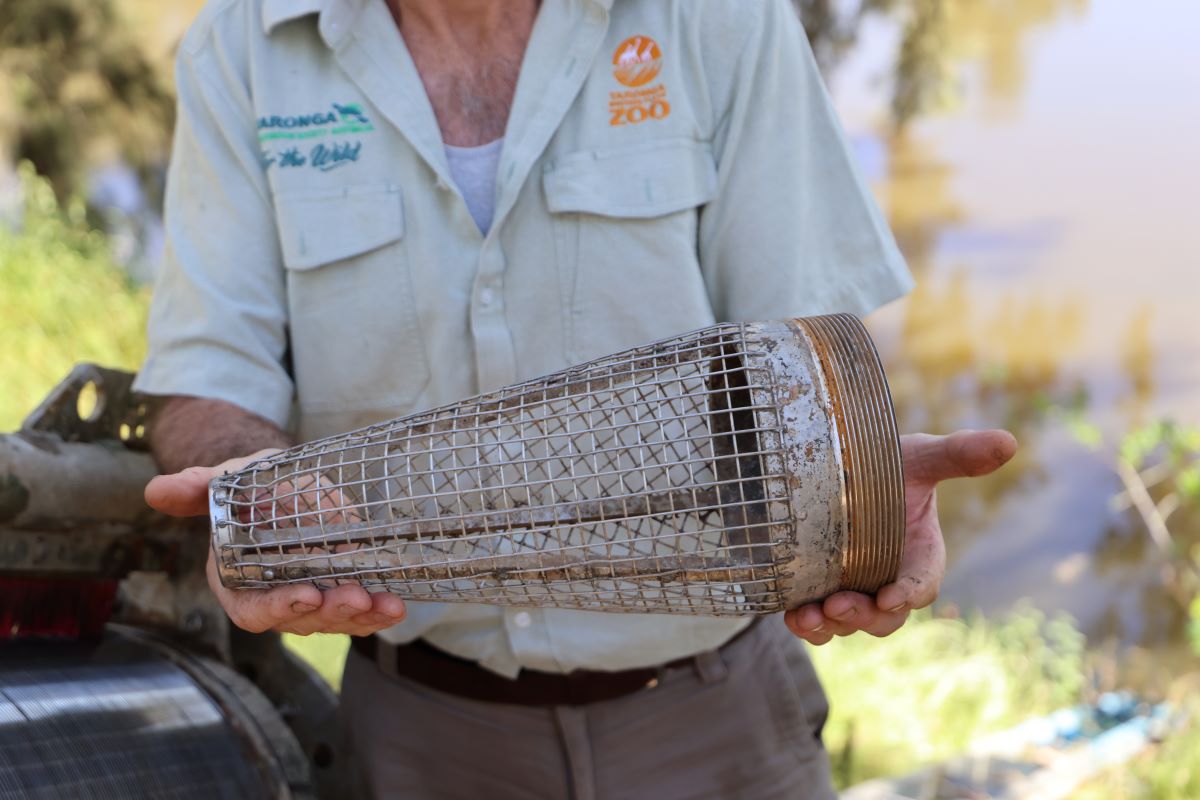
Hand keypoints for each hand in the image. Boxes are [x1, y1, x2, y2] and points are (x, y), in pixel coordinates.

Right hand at [145, 450, 406, 635]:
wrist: (286, 481)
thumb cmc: (250, 485)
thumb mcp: (226, 479)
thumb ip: (197, 488)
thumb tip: (156, 491)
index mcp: (236, 580)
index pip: (251, 610)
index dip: (277, 608)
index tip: (305, 596)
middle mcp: (274, 597)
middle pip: (300, 621)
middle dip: (329, 613)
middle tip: (354, 598)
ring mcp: (311, 597)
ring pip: (333, 620)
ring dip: (360, 616)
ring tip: (385, 605)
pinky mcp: (341, 588)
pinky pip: (359, 610)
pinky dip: (378, 612)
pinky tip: (395, 606)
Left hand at [784, 429, 1016, 644]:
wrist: (838, 461)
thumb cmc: (886, 460)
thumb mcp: (920, 456)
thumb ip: (958, 454)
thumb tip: (1007, 442)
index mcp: (919, 555)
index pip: (921, 585)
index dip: (909, 594)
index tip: (892, 597)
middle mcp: (888, 579)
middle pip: (884, 617)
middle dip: (863, 618)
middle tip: (839, 606)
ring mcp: (853, 589)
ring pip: (847, 625)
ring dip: (830, 627)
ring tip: (809, 617)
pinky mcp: (820, 590)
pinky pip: (816, 620)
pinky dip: (805, 624)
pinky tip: (792, 617)